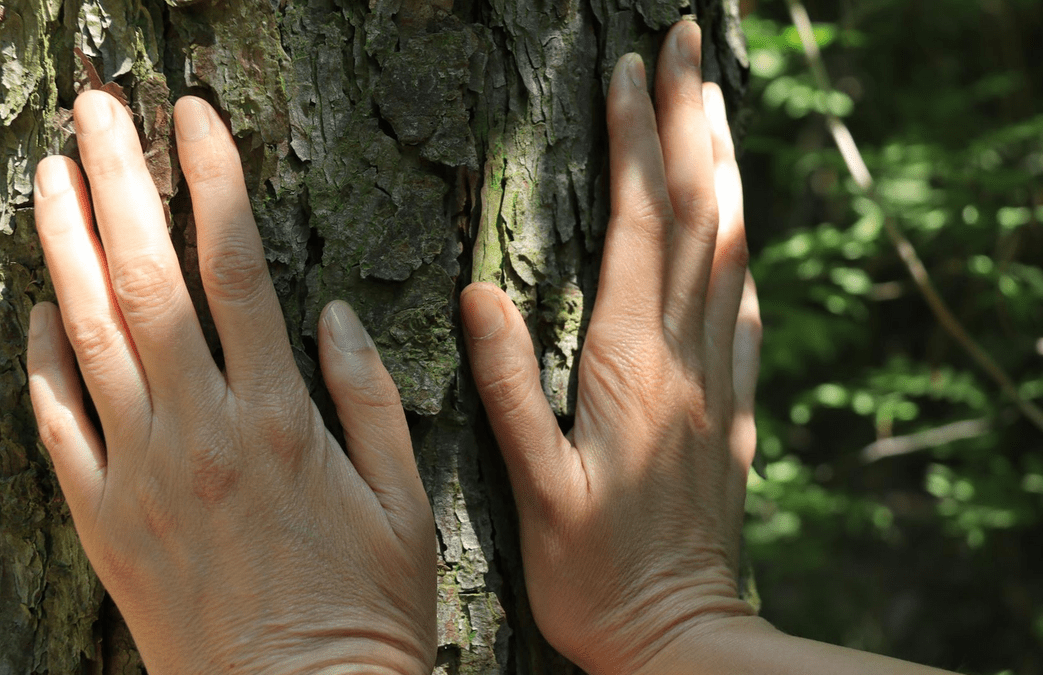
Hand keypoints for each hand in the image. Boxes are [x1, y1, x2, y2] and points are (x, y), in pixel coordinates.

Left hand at [27, 92, 435, 673]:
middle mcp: (200, 430)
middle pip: (147, 278)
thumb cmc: (364, 610)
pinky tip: (36, 301)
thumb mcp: (406, 504)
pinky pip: (57, 421)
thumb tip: (334, 310)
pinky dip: (41, 355)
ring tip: (49, 172)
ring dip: (64, 243)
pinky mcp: (102, 516)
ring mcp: (139, 472)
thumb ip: (370, 398)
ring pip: (89, 334)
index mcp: (280, 418)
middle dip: (121, 179)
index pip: (238, 268)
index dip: (215, 180)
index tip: (197, 116)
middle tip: (97, 107)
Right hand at [461, 21, 760, 673]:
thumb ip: (508, 388)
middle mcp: (682, 357)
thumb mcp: (533, 488)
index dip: (634, 141)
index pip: (639, 225)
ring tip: (715, 104)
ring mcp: (714, 379)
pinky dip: (740, 249)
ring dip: (722, 168)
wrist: (680, 636)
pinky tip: (738, 228)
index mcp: (630, 365)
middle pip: (697, 215)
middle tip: (686, 45)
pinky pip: (742, 307)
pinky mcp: (729, 409)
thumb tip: (479, 293)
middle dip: (689, 122)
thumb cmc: (593, 573)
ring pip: (729, 249)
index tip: (626, 69)